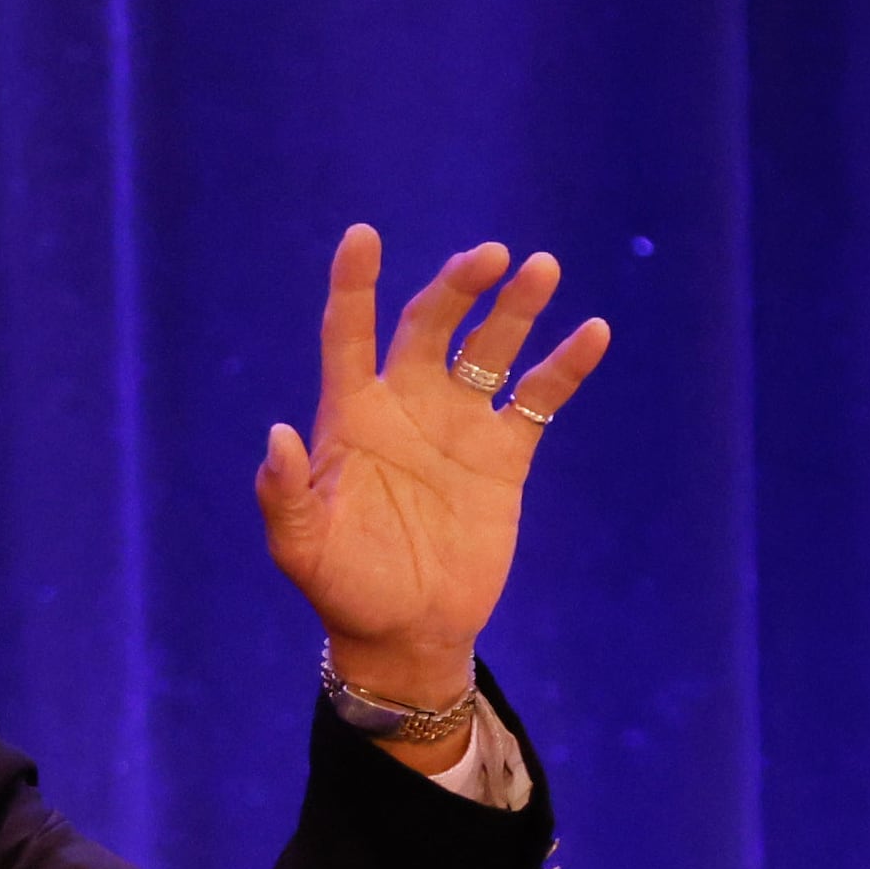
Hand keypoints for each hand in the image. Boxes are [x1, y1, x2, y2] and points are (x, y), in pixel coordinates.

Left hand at [255, 229, 609, 710]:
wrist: (406, 634)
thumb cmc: (343, 590)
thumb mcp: (302, 551)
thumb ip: (285, 496)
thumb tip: (278, 436)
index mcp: (351, 417)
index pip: (348, 334)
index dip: (354, 285)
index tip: (362, 235)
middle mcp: (406, 406)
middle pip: (431, 324)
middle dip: (457, 286)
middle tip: (489, 256)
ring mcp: (458, 425)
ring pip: (489, 347)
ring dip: (514, 307)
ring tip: (541, 269)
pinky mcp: (504, 455)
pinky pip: (537, 397)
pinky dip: (564, 365)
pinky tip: (591, 333)